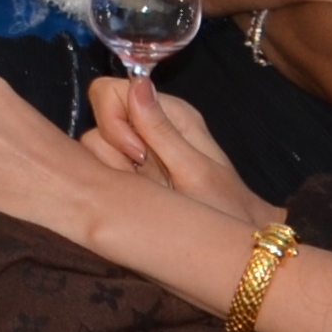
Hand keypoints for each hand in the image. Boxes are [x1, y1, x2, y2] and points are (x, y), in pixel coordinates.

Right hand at [75, 73, 278, 233]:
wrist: (237, 247)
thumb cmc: (225, 209)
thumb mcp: (195, 171)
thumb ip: (161, 129)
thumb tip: (137, 84)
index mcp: (170, 113)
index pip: (112, 91)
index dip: (112, 119)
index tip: (136, 156)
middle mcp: (150, 125)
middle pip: (98, 118)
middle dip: (110, 149)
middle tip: (139, 178)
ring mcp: (138, 150)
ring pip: (94, 146)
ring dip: (112, 171)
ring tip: (144, 193)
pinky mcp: (129, 174)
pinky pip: (102, 169)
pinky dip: (112, 184)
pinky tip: (136, 200)